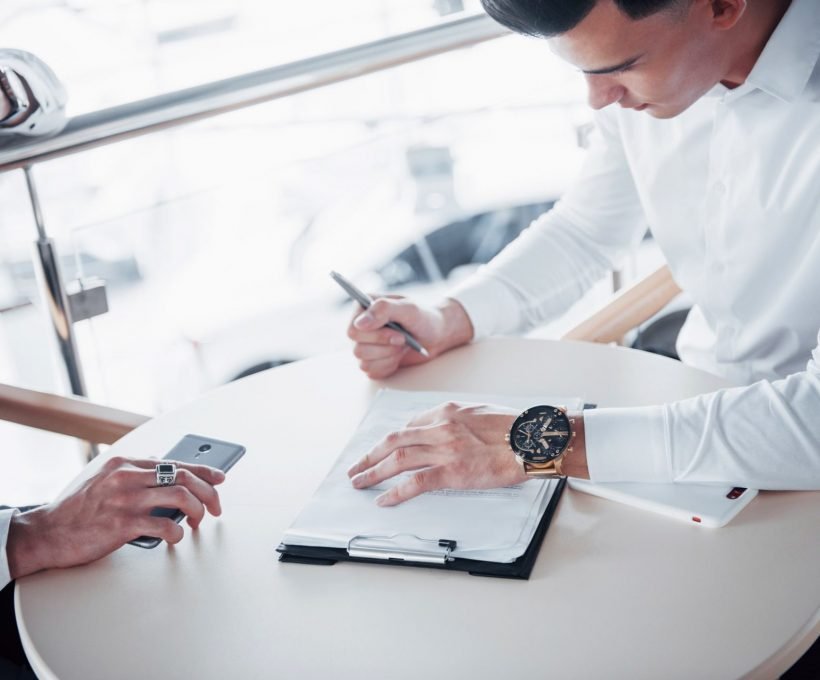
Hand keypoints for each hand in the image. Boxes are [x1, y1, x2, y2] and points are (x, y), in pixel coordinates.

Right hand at [7, 456, 225, 578]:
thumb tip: (160, 461)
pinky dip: (176, 532)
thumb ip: (133, 470)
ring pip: (180, 496)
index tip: (220, 478)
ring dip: (197, 511)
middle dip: (208, 492)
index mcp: (125, 463)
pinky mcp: (122, 524)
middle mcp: (127, 476)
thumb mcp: (104, 478)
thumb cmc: (78, 509)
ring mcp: (125, 499)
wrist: (47, 533)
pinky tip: (175, 537)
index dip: (204, 471)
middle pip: (183, 476)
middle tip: (215, 507)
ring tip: (196, 523)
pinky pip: (164, 525)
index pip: (175, 462)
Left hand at [346, 402, 526, 505]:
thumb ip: (459, 420)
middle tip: (356, 467)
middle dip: (371, 454)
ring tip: (359, 482)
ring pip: (398, 459)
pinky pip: (415, 482)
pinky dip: (395, 491)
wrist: (532, 440)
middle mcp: (441, 426)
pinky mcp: (452, 471)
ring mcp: (444, 449)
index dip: (392, 440)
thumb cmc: (514, 428)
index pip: (410, 424)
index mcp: (448, 411)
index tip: (383, 450)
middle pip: (394, 439)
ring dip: (374, 471)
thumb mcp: (481, 412)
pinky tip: (383, 499)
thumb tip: (448, 430)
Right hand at [347, 296, 473, 378]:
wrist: (436, 334)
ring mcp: (364, 345)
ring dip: (388, 356)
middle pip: (357, 349)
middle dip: (385, 347)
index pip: (353, 330)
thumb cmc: (423, 317)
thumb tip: (359, 323)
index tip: (397, 333)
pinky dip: (388, 366)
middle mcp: (361, 327)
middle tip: (403, 339)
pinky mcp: (371, 360)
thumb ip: (383, 309)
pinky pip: (371, 372)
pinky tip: (397, 356)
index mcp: (363, 308)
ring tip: (401, 346)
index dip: (374, 336)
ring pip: (364, 362)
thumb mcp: (408, 308)